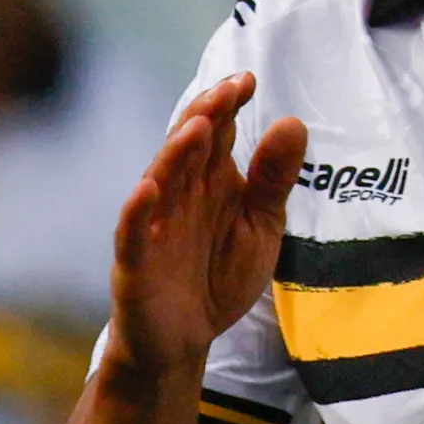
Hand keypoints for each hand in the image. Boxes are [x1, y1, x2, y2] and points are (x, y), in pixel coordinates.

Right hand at [106, 73, 304, 383]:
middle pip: (188, 147)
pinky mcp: (135, 264)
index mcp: (210, 183)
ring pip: (161, 181)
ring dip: (176, 153)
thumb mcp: (261, 228)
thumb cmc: (218, 279)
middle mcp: (179, 196)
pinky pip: (131, 234)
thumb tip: (292, 121)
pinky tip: (147, 190)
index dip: (228, 105)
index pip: (217, 133)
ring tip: (198, 127)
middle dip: (206, 116)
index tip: (247, 80)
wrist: (183, 344)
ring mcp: (154, 228)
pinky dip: (136, 213)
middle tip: (228, 90)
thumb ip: (273, 180)